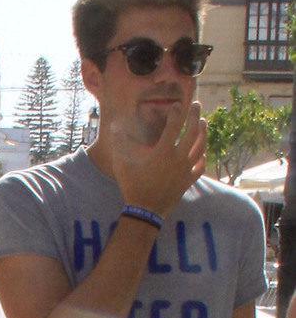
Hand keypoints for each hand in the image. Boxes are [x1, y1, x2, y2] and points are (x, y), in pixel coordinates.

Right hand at [111, 100, 205, 217]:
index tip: (176, 104)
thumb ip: (119, 143)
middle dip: (195, 116)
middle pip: (192, 132)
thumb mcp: (121, 165)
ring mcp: (185, 170)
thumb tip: (114, 124)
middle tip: (196, 105)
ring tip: (203, 123)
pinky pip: (200, 166)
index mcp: (163, 152)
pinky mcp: (188, 181)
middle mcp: (178, 158)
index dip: (176, 113)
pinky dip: (203, 157)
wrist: (145, 212)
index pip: (173, 126)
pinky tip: (202, 153)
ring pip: (200, 147)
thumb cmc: (132, 187)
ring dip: (203, 133)